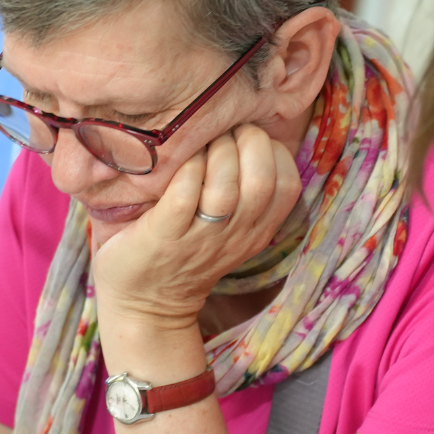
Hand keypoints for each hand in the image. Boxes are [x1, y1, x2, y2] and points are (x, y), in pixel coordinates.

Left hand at [91, 125, 300, 340]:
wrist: (144, 306)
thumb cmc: (181, 250)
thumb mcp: (226, 228)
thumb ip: (241, 190)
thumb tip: (243, 127)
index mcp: (256, 230)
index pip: (289, 184)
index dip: (273, 150)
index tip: (247, 139)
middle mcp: (235, 235)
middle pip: (262, 180)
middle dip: (246, 141)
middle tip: (221, 133)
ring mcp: (200, 238)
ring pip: (226, 187)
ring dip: (213, 153)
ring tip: (197, 145)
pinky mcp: (164, 237)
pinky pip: (185, 194)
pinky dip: (184, 169)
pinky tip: (174, 164)